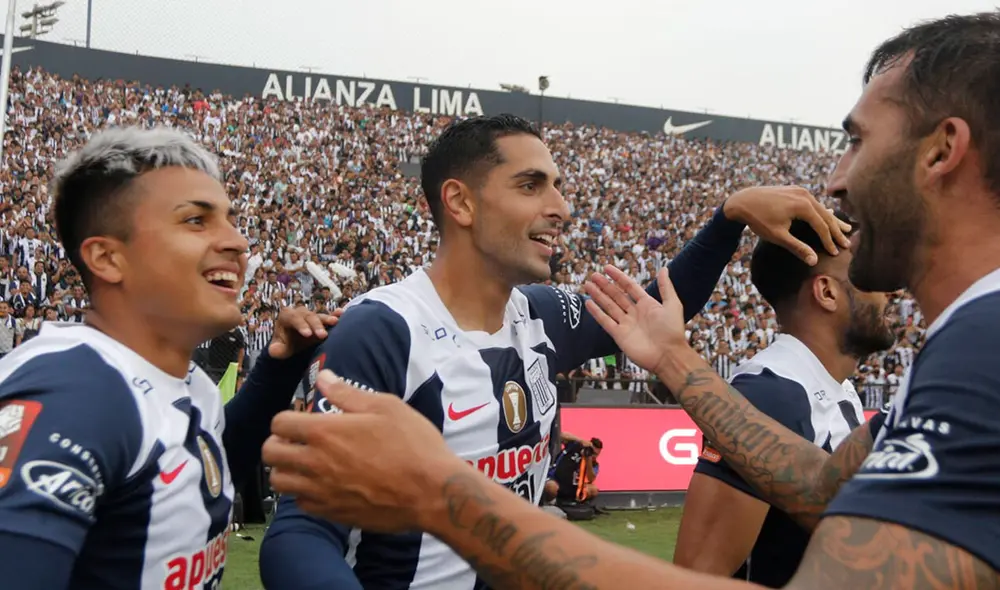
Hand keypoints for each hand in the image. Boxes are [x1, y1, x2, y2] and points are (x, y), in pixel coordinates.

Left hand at [263, 370, 458, 532]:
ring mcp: (322, 491)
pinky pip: (300, 503)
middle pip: (270, 454)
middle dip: (277, 443)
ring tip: (305, 463)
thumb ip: (347, 393)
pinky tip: (322, 484)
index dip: (286, 419)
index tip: (300, 420)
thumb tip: (323, 377)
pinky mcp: (332, 513)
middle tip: (295, 441)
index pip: (279, 423)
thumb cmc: (413, 444)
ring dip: (286, 469)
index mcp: (325, 432)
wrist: (431, 492)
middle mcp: (316, 463)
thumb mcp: (386, 407)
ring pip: (280, 482)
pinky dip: (304, 492)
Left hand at [267, 306, 343, 358]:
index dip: (301, 325)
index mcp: (287, 316)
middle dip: (316, 325)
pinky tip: (341, 314)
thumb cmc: (285, 345)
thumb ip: (276, 350)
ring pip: (319, 316)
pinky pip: (329, 315)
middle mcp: (300, 313)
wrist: (292, 345)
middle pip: (309, 316)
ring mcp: (312, 316)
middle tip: (323, 335)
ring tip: (335, 322)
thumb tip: (275, 350)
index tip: (308, 335)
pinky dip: (335, 314)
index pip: (294, 318)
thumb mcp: (278, 349)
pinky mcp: (322, 320)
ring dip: (328, 319)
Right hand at [583, 265, 685, 374]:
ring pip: (608, 306)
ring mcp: (626, 324)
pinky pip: (605, 321)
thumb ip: (666, 287)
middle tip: (593, 275)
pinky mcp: (619, 335)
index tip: (607, 268)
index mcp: (647, 304)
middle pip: (616, 295)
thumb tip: (664, 268)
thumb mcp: (672, 304)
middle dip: (605, 285)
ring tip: (587, 285)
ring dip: (598, 296)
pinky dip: (597, 312)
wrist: (668, 355)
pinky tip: (589, 303)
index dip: (618, 277)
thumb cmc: (673, 331)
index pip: (629, 286)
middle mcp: (634, 313)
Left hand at [723, 186, 850, 264]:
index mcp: (803, 206)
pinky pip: (813, 202)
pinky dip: (821, 211)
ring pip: (821, 208)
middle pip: (826, 216)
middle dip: (837, 231)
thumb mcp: (778, 236)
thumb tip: (814, 261)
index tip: (836, 253)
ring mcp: (800, 191)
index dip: (829, 241)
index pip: (822, 226)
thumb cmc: (759, 220)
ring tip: (846, 229)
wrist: (742, 201)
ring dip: (832, 220)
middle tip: (848, 244)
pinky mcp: (795, 190)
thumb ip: (798, 247)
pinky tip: (830, 215)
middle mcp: (805, 195)